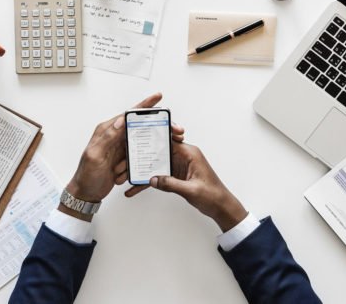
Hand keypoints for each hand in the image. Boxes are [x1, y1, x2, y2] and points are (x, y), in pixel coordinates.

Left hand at [60, 93, 184, 220]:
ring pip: (141, 142)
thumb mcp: (95, 155)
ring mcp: (120, 147)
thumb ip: (107, 136)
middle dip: (154, 128)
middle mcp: (114, 136)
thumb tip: (121, 120)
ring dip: (145, 151)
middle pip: (139, 126)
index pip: (128, 114)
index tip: (157, 97)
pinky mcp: (124, 158)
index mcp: (106, 130)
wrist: (86, 193)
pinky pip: (138, 156)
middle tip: (172, 130)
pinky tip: (137, 169)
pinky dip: (139, 163)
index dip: (144, 106)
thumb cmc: (86, 175)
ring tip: (144, 157)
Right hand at [125, 143, 246, 231]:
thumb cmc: (213, 195)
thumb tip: (153, 179)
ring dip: (141, 171)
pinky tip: (135, 189)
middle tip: (124, 162)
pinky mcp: (175, 175)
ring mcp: (178, 166)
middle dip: (141, 157)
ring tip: (124, 177)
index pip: (168, 140)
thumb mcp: (191, 190)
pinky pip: (158, 176)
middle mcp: (183, 156)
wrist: (221, 207)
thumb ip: (171, 184)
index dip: (152, 139)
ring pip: (155, 164)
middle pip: (158, 152)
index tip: (137, 139)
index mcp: (189, 153)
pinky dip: (148, 182)